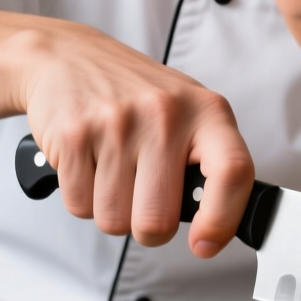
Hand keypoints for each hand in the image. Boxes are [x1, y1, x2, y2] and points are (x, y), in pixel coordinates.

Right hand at [18, 18, 254, 255]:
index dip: (221, 220)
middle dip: (148, 227)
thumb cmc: (136, 95)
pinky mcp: (75, 135)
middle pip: (158, 220)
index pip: (233, 173)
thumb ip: (209, 163)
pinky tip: (90, 163)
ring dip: (112, 211)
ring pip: (115, 220)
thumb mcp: (188, 113)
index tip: (204, 244)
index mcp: (207, 111)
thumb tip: (214, 227)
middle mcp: (166, 114)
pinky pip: (80, 206)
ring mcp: (118, 124)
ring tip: (113, 171)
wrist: (68, 56)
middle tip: (143, 199)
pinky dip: (82, 198)